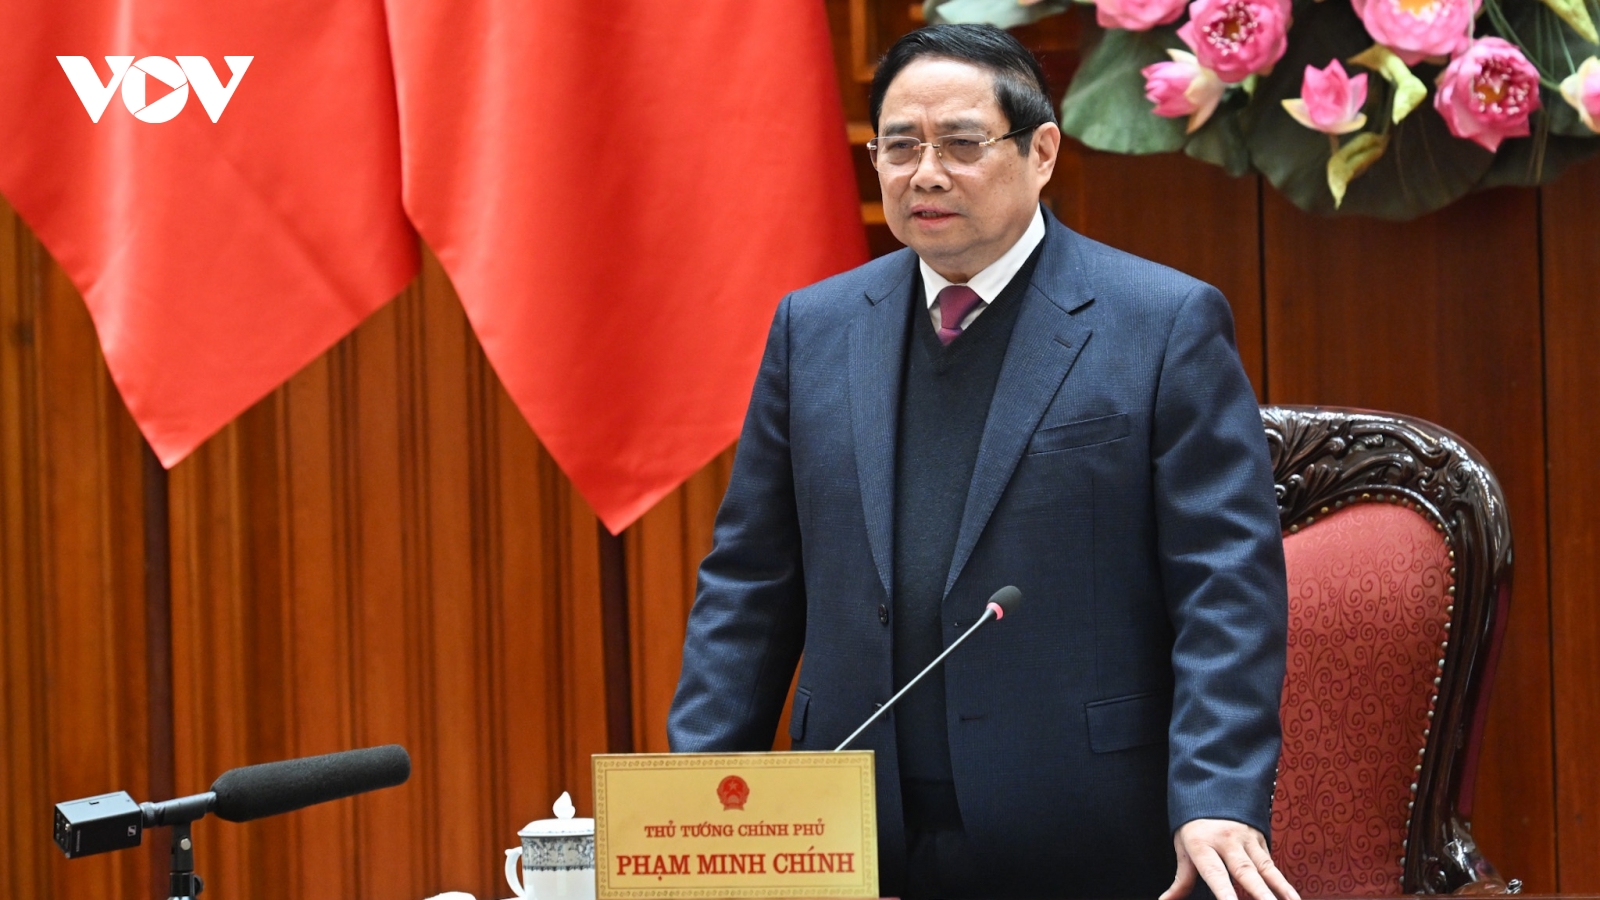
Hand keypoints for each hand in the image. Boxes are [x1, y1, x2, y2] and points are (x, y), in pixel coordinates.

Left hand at [1160, 818, 1299, 899]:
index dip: (1224, 892)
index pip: (1215, 873)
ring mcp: (1246, 839)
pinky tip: (1293, 899)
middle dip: (1259, 894)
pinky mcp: (1260, 839)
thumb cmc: (1194, 823)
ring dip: (1279, 890)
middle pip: (1245, 872)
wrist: (1212, 786)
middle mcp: (1226, 841)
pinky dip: (1284, 884)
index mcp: (1202, 844)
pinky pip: (1272, 865)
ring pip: (1265, 868)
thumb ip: (1181, 880)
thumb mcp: (1183, 847)